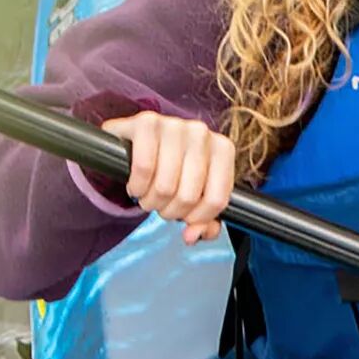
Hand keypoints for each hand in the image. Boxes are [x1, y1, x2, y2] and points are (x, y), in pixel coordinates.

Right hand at [101, 111, 236, 244]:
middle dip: (171, 212)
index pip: (217, 200)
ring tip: (148, 197)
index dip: (198, 218)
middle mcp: (202, 133)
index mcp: (222, 150)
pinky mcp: (146, 123)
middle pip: (188, 196)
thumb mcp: (194, 194)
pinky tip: (135, 186)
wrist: (138, 141)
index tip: (186, 218)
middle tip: (162, 207)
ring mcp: (174, 125)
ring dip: (151, 202)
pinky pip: (144, 168)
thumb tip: (193, 236)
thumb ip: (203, 221)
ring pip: (165, 186)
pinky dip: (137, 186)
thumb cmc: (173, 169)